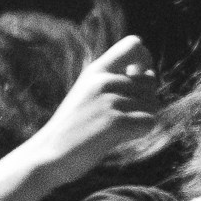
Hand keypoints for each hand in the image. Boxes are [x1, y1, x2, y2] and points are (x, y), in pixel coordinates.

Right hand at [19, 36, 161, 181]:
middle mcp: (102, 81)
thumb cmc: (72, 128)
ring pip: (152, 103)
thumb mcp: (87, 93)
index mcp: (95, 70)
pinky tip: (120, 138)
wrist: (48, 155)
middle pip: (150, 82)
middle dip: (146, 100)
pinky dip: (140, 132)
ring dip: (141, 118)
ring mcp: (109, 101)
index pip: (134, 45)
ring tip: (116, 129)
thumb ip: (114, 81)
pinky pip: (149, 122)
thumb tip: (151, 75)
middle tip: (122, 116)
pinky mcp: (115, 122)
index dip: (145, 59)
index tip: (138, 78)